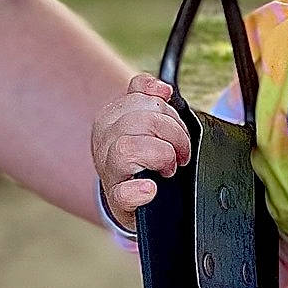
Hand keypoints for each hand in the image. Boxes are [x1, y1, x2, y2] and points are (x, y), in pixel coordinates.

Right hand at [91, 74, 191, 228]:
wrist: (131, 198)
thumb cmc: (140, 158)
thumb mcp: (143, 123)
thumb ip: (150, 98)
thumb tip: (163, 88)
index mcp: (111, 118)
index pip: (141, 97)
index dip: (167, 109)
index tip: (176, 126)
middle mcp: (105, 140)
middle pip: (142, 120)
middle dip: (174, 134)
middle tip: (182, 153)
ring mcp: (109, 170)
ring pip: (129, 148)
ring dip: (162, 156)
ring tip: (169, 168)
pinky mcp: (117, 200)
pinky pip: (123, 193)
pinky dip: (139, 191)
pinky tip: (150, 190)